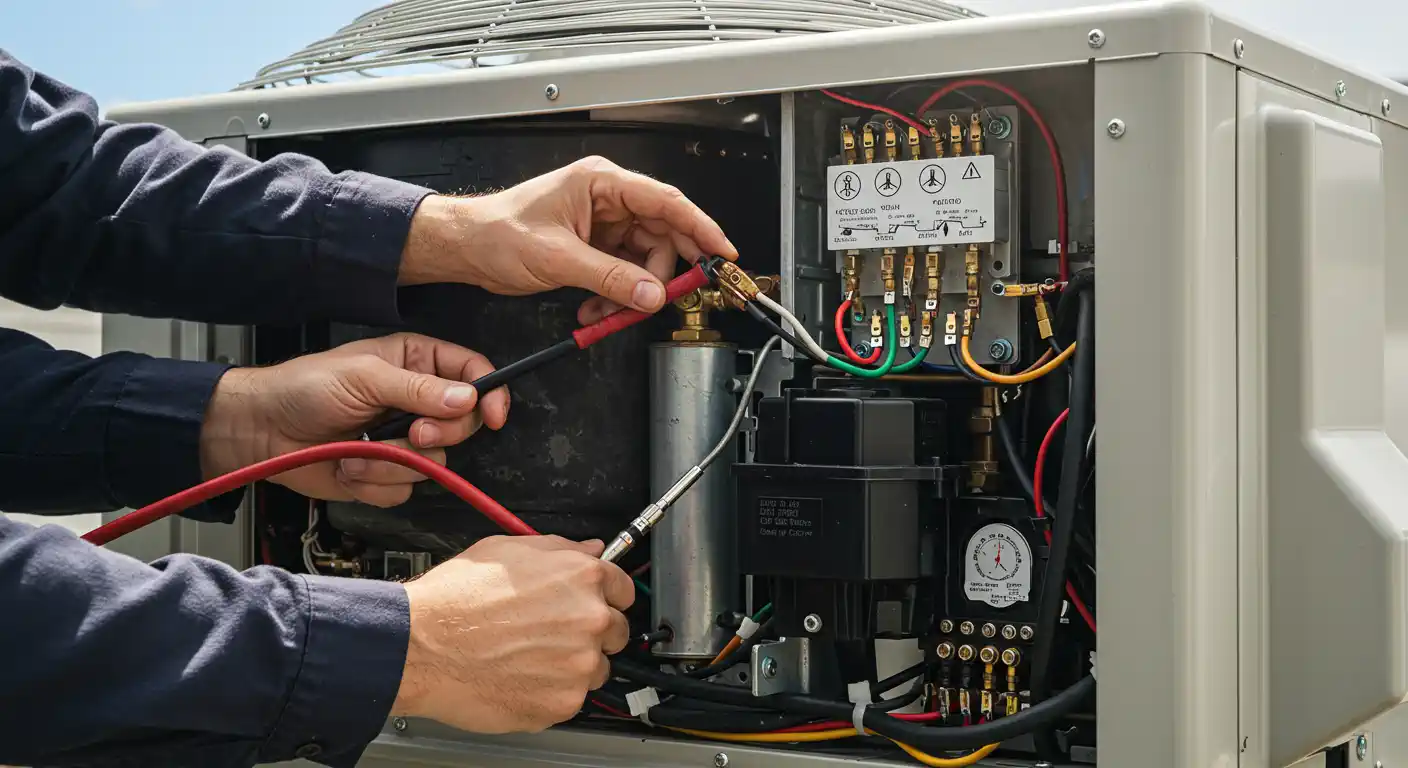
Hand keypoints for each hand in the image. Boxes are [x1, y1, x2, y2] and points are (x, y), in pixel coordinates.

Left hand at [199, 333, 509, 505]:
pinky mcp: (386, 474)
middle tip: (411, 432)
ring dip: (393, 462)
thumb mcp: (365, 377)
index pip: (473, 374)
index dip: (490, 394)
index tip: (493, 415)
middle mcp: (416, 403)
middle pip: (464, 424)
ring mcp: (403, 441)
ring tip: (358, 449)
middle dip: (437, 434)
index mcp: (416, 364)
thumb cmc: (303, 388)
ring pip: (436, 462)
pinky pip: (406, 489)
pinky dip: (376, 482)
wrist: (262, 432)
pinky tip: (350, 465)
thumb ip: (419, 389)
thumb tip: (468, 397)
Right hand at [391, 536, 633, 732]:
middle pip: (616, 632)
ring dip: (573, 666)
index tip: (598, 603)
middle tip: (553, 634)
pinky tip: (519, 676)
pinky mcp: (562, 702)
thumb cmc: (456, 598)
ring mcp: (579, 665)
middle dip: (592, 633)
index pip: (624, 589)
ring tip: (529, 657)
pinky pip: (570, 699)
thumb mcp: (508, 549)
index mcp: (582, 578)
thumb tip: (590, 549)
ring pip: (595, 669)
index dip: (607, 596)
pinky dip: (551, 692)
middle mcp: (589, 620)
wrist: (422, 646)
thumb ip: (561, 550)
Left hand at [398, 155, 737, 324]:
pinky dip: (616, 298)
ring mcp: (605, 226)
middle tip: (668, 299)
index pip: (666, 202)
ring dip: (633, 293)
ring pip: (644, 263)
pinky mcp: (596, 249)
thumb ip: (609, 277)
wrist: (467, 247)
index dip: (700, 227)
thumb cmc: (497, 231)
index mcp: (602, 183)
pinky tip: (596, 309)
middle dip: (662, 273)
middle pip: (662, 236)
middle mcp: (609, 201)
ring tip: (609, 312)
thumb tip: (649, 293)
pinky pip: (624, 276)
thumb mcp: (557, 257)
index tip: (721, 252)